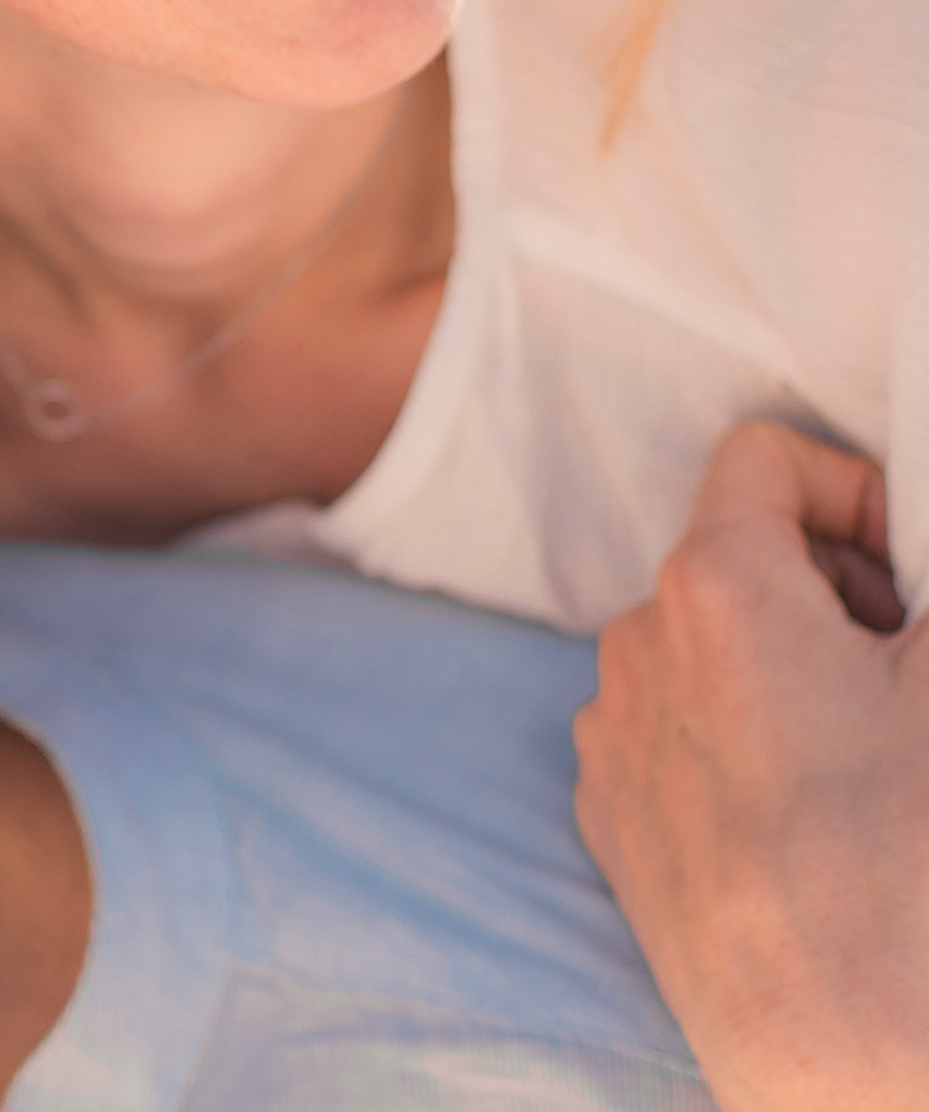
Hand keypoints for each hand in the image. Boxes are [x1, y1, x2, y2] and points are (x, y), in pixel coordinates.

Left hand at [575, 423, 928, 1111]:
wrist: (854, 1051)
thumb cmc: (910, 863)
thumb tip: (916, 573)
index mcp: (715, 587)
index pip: (764, 458)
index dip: (855, 493)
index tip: (913, 565)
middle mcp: (635, 648)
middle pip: (742, 562)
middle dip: (837, 599)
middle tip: (908, 677)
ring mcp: (613, 739)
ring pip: (710, 654)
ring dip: (792, 677)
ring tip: (869, 767)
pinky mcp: (611, 819)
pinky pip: (679, 736)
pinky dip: (745, 747)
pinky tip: (813, 823)